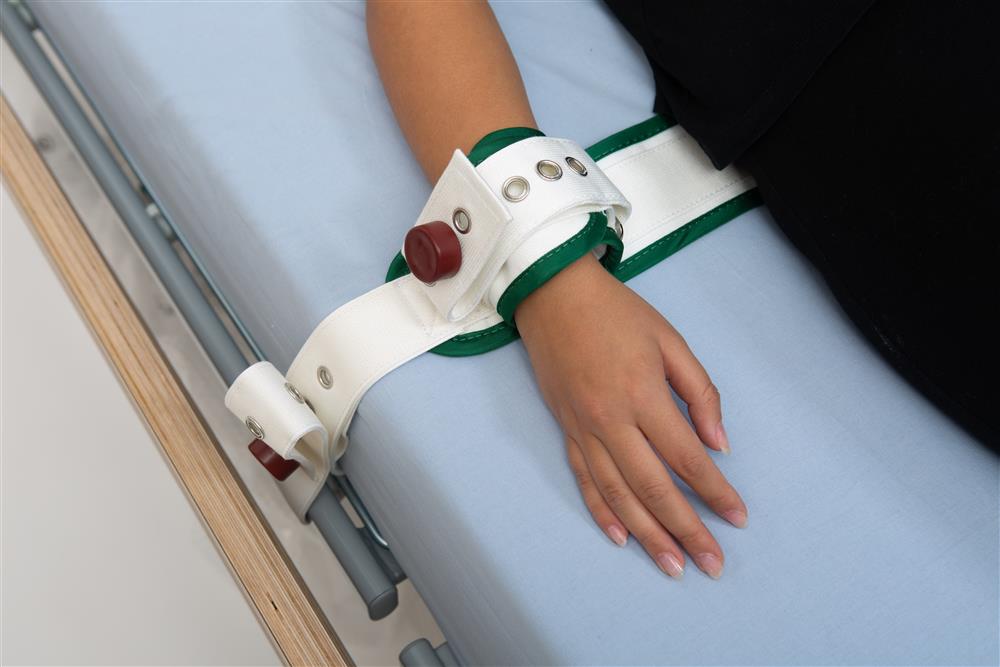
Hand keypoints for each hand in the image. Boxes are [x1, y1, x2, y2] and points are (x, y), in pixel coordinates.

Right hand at [515, 254, 746, 578]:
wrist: (552, 295)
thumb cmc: (617, 313)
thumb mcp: (671, 340)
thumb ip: (700, 392)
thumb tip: (719, 444)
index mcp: (643, 395)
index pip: (687, 459)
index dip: (715, 492)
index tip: (738, 518)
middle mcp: (611, 421)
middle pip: (654, 489)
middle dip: (687, 531)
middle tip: (712, 564)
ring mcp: (584, 430)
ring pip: (618, 495)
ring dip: (648, 535)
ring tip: (673, 565)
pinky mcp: (566, 430)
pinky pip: (585, 480)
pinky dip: (602, 513)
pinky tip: (622, 537)